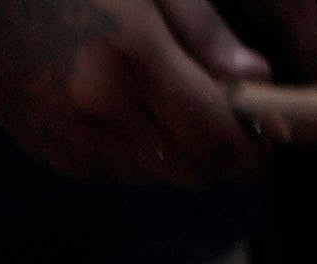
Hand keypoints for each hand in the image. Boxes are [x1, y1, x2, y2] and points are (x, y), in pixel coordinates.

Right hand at [0, 0, 278, 182]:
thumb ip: (207, 35)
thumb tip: (257, 82)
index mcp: (132, 61)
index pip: (218, 142)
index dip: (252, 148)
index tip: (263, 132)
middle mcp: (101, 112)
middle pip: (195, 172)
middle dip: (219, 153)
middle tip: (221, 116)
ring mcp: (72, 141)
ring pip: (160, 175)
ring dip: (177, 150)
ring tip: (160, 97)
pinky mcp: (53, 155)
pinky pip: (120, 170)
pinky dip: (136, 148)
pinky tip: (116, 102)